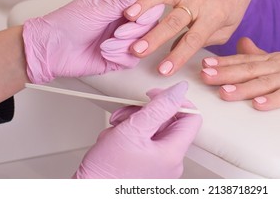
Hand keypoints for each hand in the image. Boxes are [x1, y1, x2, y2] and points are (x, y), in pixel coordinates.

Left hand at [23, 0, 163, 83]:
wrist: (52, 49)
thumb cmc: (69, 22)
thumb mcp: (99, 7)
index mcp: (122, 4)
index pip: (149, 5)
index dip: (146, 11)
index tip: (132, 16)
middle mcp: (125, 21)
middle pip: (149, 25)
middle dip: (133, 31)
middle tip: (116, 32)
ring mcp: (124, 40)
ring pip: (143, 43)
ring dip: (124, 45)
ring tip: (105, 44)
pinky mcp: (120, 58)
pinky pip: (133, 59)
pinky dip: (120, 57)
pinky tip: (105, 53)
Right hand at [74, 81, 201, 178]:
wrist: (88, 195)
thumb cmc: (106, 173)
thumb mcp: (132, 130)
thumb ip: (159, 107)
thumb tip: (179, 90)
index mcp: (173, 153)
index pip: (191, 117)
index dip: (175, 101)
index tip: (155, 96)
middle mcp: (171, 162)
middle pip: (169, 122)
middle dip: (145, 112)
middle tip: (127, 113)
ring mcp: (160, 166)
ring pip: (154, 130)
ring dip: (134, 122)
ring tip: (116, 128)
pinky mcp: (148, 168)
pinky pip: (146, 143)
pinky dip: (131, 135)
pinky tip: (115, 139)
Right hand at [124, 0, 254, 75]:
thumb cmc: (232, 5)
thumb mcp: (227, 29)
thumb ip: (204, 40)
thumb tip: (175, 49)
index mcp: (213, 16)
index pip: (193, 40)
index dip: (178, 55)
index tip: (163, 70)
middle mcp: (198, 1)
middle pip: (174, 20)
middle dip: (154, 37)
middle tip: (136, 50)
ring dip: (145, 4)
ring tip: (128, 15)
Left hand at [201, 37, 279, 126]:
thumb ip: (260, 56)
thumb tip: (241, 43)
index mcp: (272, 60)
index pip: (244, 61)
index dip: (223, 63)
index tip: (204, 65)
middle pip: (249, 69)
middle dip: (225, 73)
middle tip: (205, 76)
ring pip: (264, 82)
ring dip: (243, 88)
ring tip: (224, 92)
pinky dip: (273, 100)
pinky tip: (258, 106)